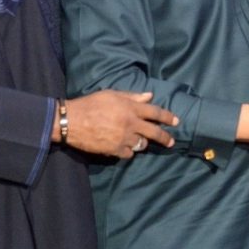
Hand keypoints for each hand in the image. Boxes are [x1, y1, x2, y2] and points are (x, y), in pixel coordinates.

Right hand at [57, 91, 178, 158]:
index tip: (176, 121)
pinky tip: (124, 146)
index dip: (167, 117)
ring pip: (142, 144)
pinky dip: (128, 150)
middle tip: (171, 142)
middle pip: (154, 132)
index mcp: (130, 108)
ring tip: (138, 139)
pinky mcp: (115, 150)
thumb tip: (150, 96)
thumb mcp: (111, 94)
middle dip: (165, 137)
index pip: (155, 112)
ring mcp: (123, 138)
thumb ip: (132, 96)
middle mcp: (130, 123)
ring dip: (142, 142)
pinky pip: (129, 153)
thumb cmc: (90, 104)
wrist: (71, 121)